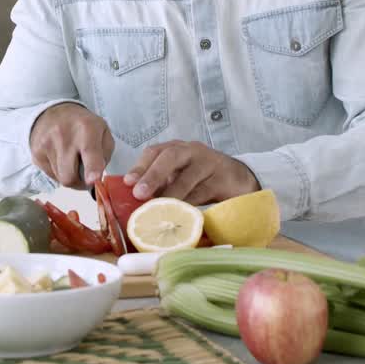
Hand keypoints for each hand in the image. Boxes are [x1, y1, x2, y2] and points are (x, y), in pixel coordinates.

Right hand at [29, 103, 114, 188]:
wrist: (54, 112)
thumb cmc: (83, 125)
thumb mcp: (103, 132)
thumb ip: (105, 155)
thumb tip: (95, 177)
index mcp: (86, 128)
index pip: (89, 150)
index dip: (92, 169)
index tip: (93, 179)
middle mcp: (64, 135)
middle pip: (70, 176)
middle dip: (80, 182)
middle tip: (85, 174)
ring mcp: (47, 144)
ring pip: (60, 178)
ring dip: (69, 176)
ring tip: (72, 160)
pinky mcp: (36, 153)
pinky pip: (50, 175)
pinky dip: (58, 172)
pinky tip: (61, 158)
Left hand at [124, 140, 258, 205]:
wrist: (237, 179)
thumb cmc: (200, 179)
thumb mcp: (178, 178)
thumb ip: (159, 185)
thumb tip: (133, 202)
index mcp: (175, 149)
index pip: (154, 152)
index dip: (140, 166)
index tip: (128, 182)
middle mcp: (190, 151)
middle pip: (170, 156)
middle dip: (153, 174)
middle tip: (140, 193)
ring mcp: (208, 162)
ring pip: (188, 175)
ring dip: (172, 193)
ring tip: (159, 208)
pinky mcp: (223, 177)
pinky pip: (204, 190)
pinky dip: (191, 202)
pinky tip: (181, 213)